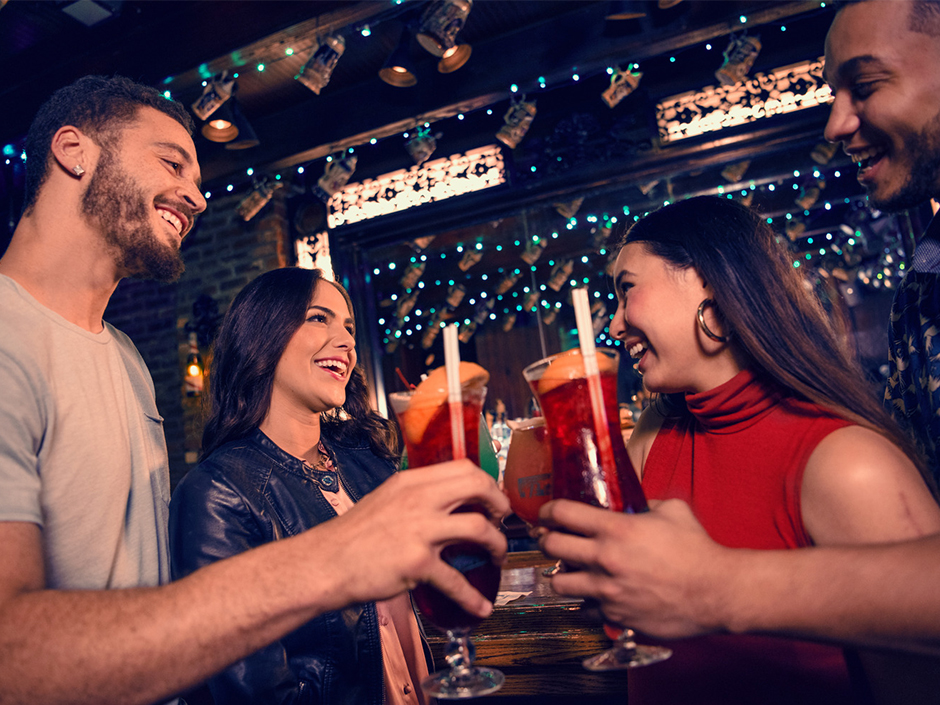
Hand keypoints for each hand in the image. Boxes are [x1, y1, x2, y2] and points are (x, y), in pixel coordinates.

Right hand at [307, 460, 509, 617]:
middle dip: (499, 505)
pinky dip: (473, 597)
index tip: (492, 498)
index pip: (464, 467)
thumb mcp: (386, 499)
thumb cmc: (352, 536)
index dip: (486, 482)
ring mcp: (419, 531)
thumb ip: (415, 496)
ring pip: (479, 529)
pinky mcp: (416, 563)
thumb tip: (447, 501)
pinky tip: (480, 606)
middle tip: (502, 521)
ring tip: (497, 557)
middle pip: (478, 487)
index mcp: (411, 482)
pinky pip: (456, 581)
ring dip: (497, 546)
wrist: (324, 564)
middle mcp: (418, 500)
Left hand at [537, 498, 730, 638]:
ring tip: (570, 571)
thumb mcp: (672, 510)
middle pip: (551, 546)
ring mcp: (607, 591)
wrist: (717, 593)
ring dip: (561, 574)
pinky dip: (583, 604)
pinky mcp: (615, 616)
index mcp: (615, 529)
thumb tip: (633, 502)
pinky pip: (582, 610)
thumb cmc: (698, 550)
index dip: (548, 511)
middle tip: (552, 540)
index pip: (562, 513)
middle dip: (547, 540)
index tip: (546, 513)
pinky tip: (592, 596)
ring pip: (558, 583)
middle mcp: (605, 559)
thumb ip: (645, 502)